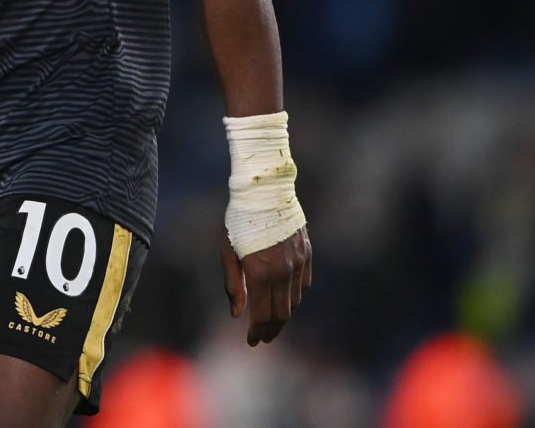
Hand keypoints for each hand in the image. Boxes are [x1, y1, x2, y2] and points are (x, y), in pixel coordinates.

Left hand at [221, 225, 312, 345]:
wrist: (265, 191)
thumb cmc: (239, 220)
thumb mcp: (227, 251)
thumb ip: (233, 284)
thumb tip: (237, 314)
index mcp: (261, 273)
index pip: (263, 315)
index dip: (258, 332)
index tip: (252, 341)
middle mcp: (283, 272)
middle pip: (282, 313)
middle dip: (271, 330)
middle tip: (262, 338)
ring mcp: (298, 263)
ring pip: (294, 301)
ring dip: (283, 315)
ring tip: (271, 321)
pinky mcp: (307, 254)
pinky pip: (304, 284)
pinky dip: (295, 297)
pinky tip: (285, 299)